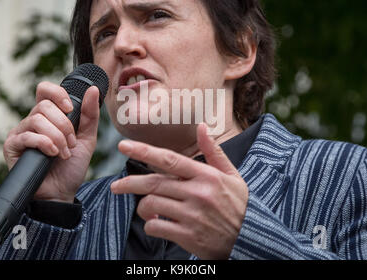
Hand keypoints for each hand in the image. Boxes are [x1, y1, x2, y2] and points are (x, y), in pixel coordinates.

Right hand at [3, 81, 100, 202]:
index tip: (70, 108)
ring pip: (37, 119)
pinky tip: (52, 155)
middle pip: (44, 105)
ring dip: (57, 137)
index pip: (45, 90)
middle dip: (64, 125)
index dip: (57, 94)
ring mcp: (20, 133)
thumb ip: (90, 115)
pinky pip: (27, 135)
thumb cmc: (72, 166)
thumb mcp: (87, 138)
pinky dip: (45, 144)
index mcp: (49, 116)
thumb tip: (92, 89)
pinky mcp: (12, 146)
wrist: (62, 192)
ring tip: (63, 153)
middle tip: (71, 143)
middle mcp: (32, 121)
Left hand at [111, 123, 248, 258]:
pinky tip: (157, 223)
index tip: (123, 145)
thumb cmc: (239, 204)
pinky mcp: (188, 236)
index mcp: (206, 175)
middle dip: (130, 184)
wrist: (251, 239)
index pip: (170, 159)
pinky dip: (151, 225)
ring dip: (143, 208)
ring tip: (148, 209)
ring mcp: (192, 216)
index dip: (144, 151)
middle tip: (115, 187)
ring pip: (152, 205)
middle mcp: (197, 193)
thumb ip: (214, 151)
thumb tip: (202, 126)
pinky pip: (156, 227)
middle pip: (153, 183)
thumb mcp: (232, 175)